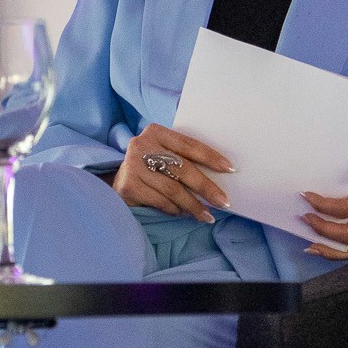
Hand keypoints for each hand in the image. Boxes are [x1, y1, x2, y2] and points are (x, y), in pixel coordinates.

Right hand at [113, 124, 232, 222]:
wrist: (117, 181)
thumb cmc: (149, 167)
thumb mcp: (163, 154)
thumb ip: (183, 157)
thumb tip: (219, 175)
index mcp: (155, 132)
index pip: (189, 145)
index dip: (211, 157)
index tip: (230, 169)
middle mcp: (142, 145)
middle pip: (183, 168)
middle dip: (206, 187)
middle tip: (223, 202)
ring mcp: (132, 165)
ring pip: (173, 189)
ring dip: (193, 205)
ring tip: (206, 215)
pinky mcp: (128, 186)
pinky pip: (160, 201)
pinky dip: (175, 210)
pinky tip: (184, 214)